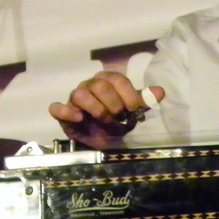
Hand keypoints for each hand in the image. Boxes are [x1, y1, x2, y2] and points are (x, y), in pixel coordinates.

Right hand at [48, 71, 163, 148]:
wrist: (101, 139)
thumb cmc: (117, 119)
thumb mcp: (132, 111)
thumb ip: (145, 100)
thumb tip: (161, 91)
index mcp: (108, 80)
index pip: (118, 79)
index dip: (128, 95)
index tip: (134, 110)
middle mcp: (91, 85)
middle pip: (100, 86)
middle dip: (113, 104)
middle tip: (118, 118)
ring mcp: (75, 97)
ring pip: (80, 94)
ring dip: (96, 110)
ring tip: (103, 121)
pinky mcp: (63, 112)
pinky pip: (57, 108)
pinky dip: (66, 111)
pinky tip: (79, 118)